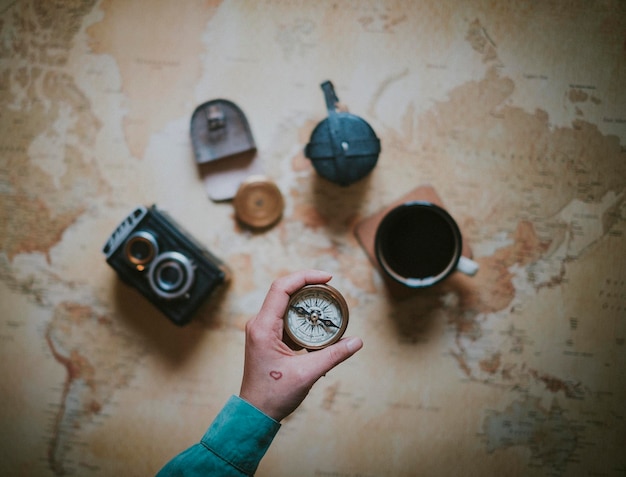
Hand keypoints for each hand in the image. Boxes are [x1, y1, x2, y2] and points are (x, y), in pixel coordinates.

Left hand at [239, 270, 362, 421]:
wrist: (255, 412)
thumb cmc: (273, 395)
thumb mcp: (307, 373)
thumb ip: (333, 355)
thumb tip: (356, 341)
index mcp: (263, 327)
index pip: (282, 288)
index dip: (305, 277)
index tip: (327, 278)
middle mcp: (259, 324)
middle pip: (284, 292)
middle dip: (309, 288)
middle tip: (331, 292)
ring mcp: (262, 330)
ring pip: (285, 305)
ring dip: (306, 304)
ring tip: (327, 307)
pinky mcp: (267, 338)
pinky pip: (285, 319)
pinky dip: (302, 318)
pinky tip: (317, 327)